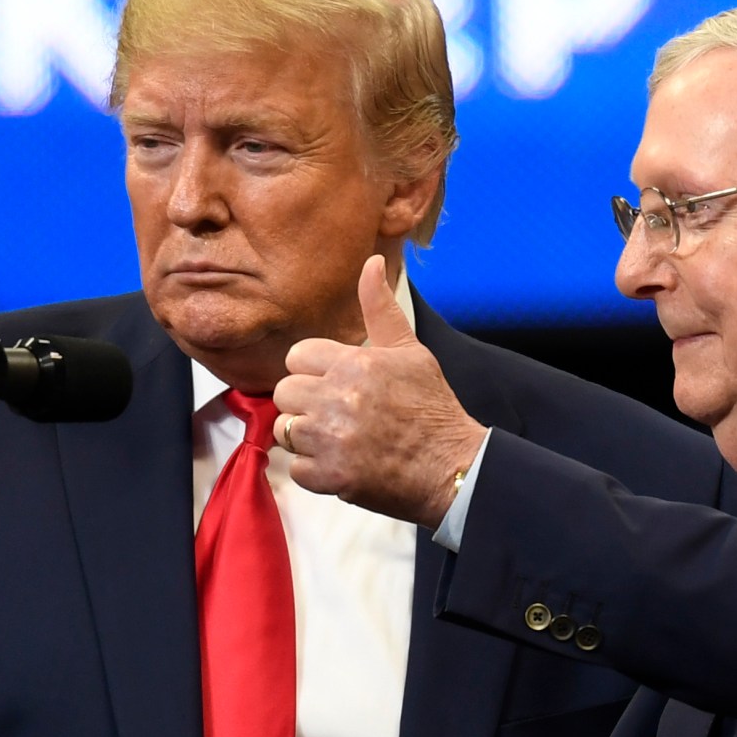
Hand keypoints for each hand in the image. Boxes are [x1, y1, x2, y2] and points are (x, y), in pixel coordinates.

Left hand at [274, 255, 487, 525]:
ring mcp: (331, 438)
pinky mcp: (329, 475)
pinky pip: (297, 468)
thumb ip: (380, 308)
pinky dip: (316, 471)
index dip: (313, 371)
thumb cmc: (431, 408)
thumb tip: (372, 261)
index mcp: (354, 362)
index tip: (335, 385)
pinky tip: (344, 465)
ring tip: (340, 440)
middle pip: (285, 393)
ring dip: (307, 438)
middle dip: (305, 404)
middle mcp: (337, 397)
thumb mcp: (410, 351)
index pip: (297, 357)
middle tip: (337, 415)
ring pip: (285, 430)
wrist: (452, 467)